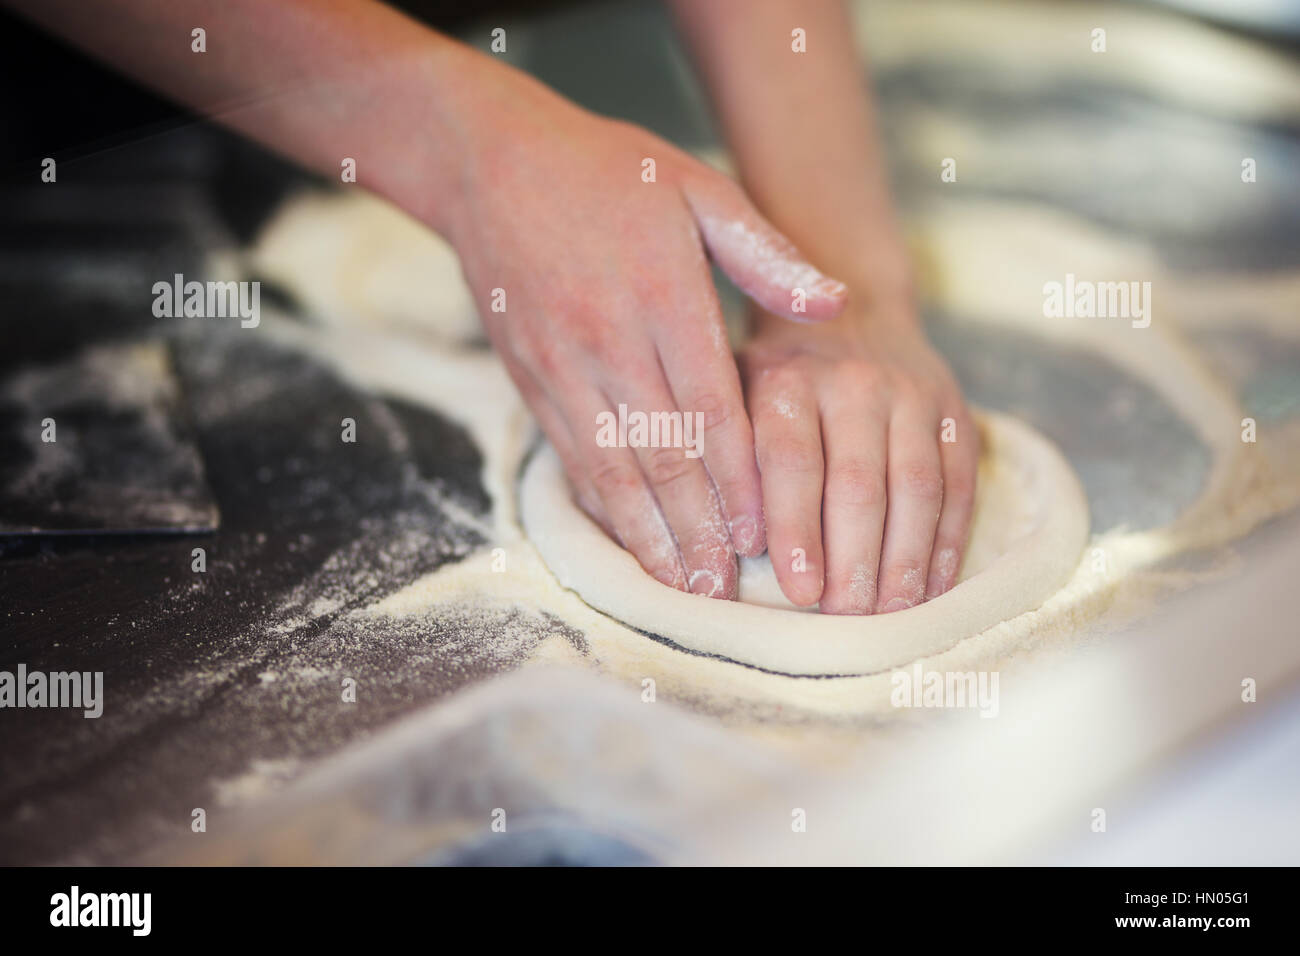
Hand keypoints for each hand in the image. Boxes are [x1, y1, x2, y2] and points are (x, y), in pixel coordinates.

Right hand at [440, 66, 847, 596]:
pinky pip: (569, 456)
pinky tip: (625, 541)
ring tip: (680, 587)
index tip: (761, 535)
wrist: (492, 164)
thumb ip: (766, 253)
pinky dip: (600, 506)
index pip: (709, 407)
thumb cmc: (608, 173)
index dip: (737, 478)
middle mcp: (607, 339)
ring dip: (648, 535)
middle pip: (660, 455)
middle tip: (725, 592)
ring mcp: (560, 365)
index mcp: (660, 295)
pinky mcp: (529, 379)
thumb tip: (834, 305)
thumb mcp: (697, 188)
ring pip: (610, 468)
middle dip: (696, 530)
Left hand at [739, 307, 977, 612]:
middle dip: (854, 560)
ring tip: (890, 615)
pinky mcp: (954, 414)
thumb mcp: (735, 398)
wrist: (853, 311)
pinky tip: (931, 588)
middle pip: (858, 483)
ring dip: (905, 560)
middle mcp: (853, 384)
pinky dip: (948, 543)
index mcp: (787, 381)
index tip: (798, 591)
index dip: (796, 530)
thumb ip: (726, 462)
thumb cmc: (776, 382)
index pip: (792, 460)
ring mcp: (911, 397)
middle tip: (845, 619)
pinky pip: (958, 485)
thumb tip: (711, 547)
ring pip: (915, 488)